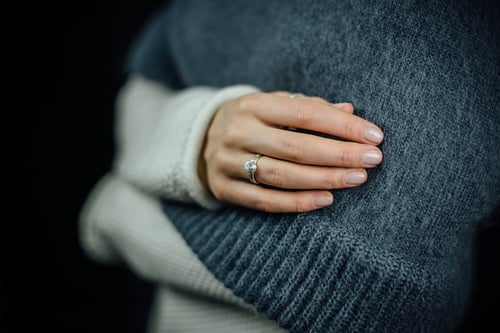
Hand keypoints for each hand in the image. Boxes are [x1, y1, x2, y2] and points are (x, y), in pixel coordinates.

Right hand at [200, 92, 383, 212]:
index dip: (342, 126)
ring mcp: (227, 162)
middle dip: (339, 154)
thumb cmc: (251, 121)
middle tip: (373, 160)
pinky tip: (326, 200)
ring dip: (324, 178)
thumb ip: (309, 107)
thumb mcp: (273, 105)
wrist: (201, 140)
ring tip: (357, 178)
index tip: (374, 136)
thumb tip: (350, 110)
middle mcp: (237, 132)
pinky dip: (297, 202)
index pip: (305, 113)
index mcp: (252, 104)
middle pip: (296, 147)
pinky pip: (265, 201)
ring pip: (282, 175)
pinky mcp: (225, 188)